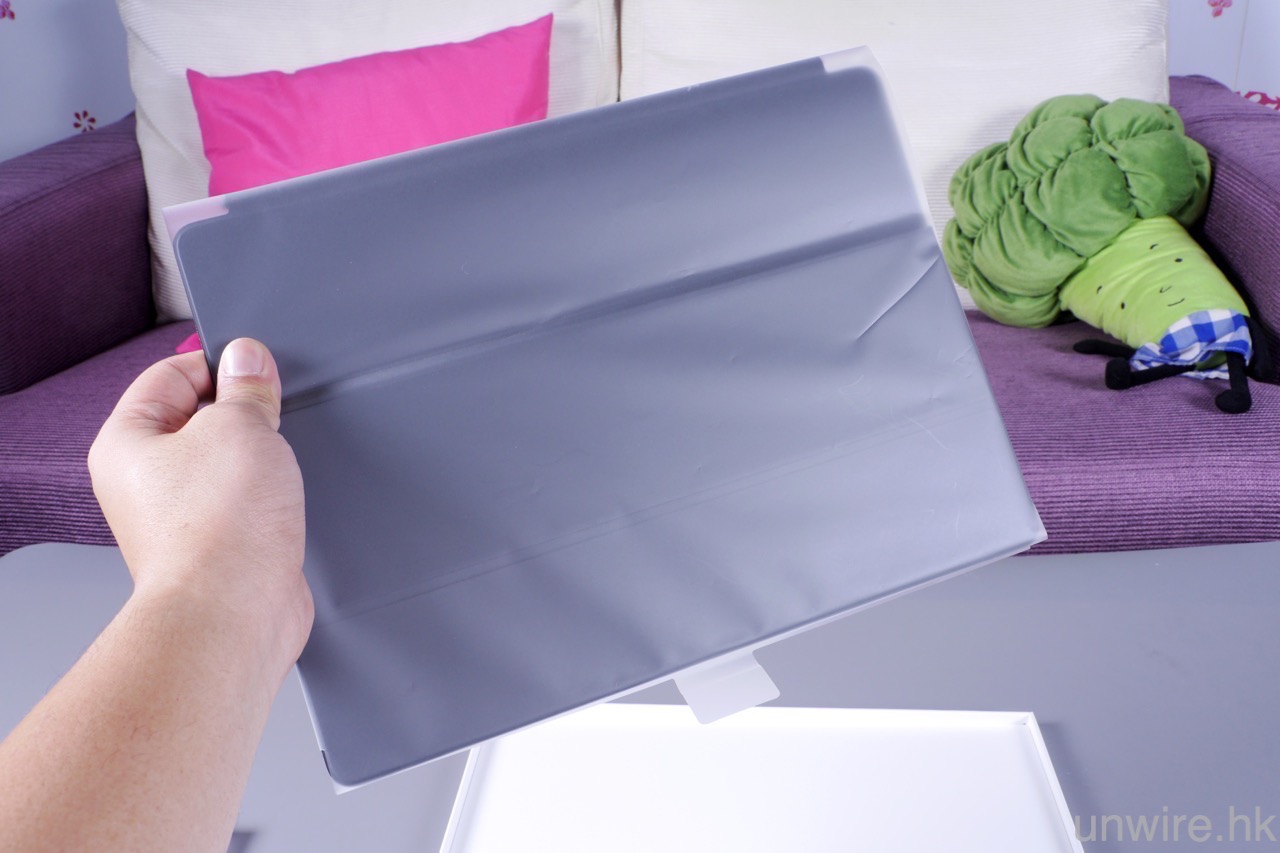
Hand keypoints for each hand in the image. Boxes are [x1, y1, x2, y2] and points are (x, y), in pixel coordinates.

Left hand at [89, 338, 312, 669]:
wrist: (234, 613)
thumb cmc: (219, 530)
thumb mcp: (242, 426)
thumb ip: (247, 386)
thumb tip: (248, 360)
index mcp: (127, 441)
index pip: (170, 373)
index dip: (220, 364)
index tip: (258, 369)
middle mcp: (144, 481)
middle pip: (200, 419)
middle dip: (244, 415)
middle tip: (270, 422)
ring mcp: (179, 516)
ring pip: (227, 463)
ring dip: (261, 460)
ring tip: (276, 470)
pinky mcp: (216, 546)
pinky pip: (244, 502)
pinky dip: (269, 498)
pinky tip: (283, 504)